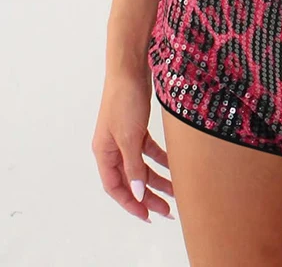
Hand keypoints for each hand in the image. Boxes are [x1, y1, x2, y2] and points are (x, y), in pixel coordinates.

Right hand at [91, 68, 173, 222]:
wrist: (131, 67)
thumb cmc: (124, 99)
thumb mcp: (129, 136)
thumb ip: (133, 166)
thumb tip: (136, 193)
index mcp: (104, 152)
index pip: (115, 187)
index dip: (131, 204)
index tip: (149, 216)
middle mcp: (112, 147)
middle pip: (130, 179)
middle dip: (148, 196)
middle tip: (168, 210)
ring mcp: (125, 136)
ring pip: (142, 165)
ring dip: (158, 178)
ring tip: (176, 191)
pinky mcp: (137, 125)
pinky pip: (149, 149)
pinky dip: (161, 157)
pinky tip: (175, 164)